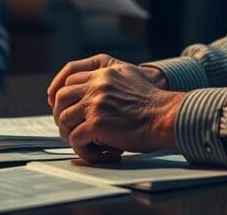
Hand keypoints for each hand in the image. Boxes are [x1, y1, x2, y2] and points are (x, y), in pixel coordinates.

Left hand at [50, 59, 183, 162]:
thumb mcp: (131, 75)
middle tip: (70, 129)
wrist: (166, 117)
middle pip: (61, 97)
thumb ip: (111, 78)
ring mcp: (95, 104)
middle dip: (61, 114)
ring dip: (70, 134)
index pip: (70, 78)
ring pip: (64, 119)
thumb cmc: (153, 103)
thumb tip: (95, 91)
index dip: (62, 94)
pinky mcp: (96, 124)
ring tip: (85, 143)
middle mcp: (96, 85)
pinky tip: (99, 153)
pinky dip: (83, 150)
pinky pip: (75, 139)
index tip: (63, 108)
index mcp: (104, 73)